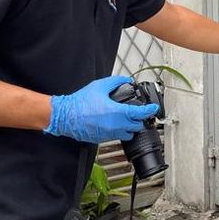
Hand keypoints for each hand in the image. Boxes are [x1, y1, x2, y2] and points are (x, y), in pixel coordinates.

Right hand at [44, 75, 158, 143]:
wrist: (65, 116)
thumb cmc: (80, 103)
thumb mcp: (100, 86)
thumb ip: (116, 82)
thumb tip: (126, 80)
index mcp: (116, 112)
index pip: (140, 114)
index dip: (150, 111)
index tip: (154, 108)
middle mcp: (115, 125)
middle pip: (137, 126)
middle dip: (140, 119)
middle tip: (139, 112)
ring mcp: (109, 134)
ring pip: (128, 134)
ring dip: (130, 127)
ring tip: (127, 119)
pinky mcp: (102, 138)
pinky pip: (117, 136)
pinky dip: (120, 130)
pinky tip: (115, 123)